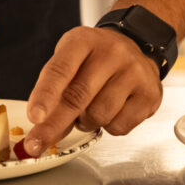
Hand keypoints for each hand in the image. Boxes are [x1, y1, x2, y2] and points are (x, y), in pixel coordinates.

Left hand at [23, 26, 162, 155]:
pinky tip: (111, 111)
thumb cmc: (95, 59)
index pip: (60, 69)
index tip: (34, 117)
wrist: (136, 49)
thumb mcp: (70, 62)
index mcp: (84, 40)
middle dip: (54, 125)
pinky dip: (108, 127)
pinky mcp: (150, 94)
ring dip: (86, 122)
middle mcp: (112, 52)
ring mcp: (134, 72)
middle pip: (78, 96)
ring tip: (89, 110)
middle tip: (37, 144)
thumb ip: (55, 91)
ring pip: (99, 114)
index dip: (45, 95)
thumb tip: (42, 129)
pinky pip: (120, 126)